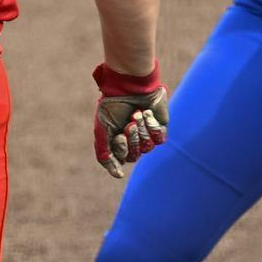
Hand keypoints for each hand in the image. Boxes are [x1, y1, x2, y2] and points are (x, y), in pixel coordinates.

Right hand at [93, 63, 167, 178]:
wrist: (128, 85)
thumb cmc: (113, 106)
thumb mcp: (101, 130)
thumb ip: (104, 154)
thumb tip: (118, 176)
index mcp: (118, 142)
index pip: (123, 159)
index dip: (122, 149)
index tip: (118, 134)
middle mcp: (133, 141)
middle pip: (136, 156)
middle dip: (132, 139)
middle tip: (129, 123)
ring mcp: (147, 134)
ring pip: (148, 147)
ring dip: (141, 130)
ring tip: (137, 114)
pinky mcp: (160, 127)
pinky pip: (160, 139)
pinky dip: (152, 126)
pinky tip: (147, 113)